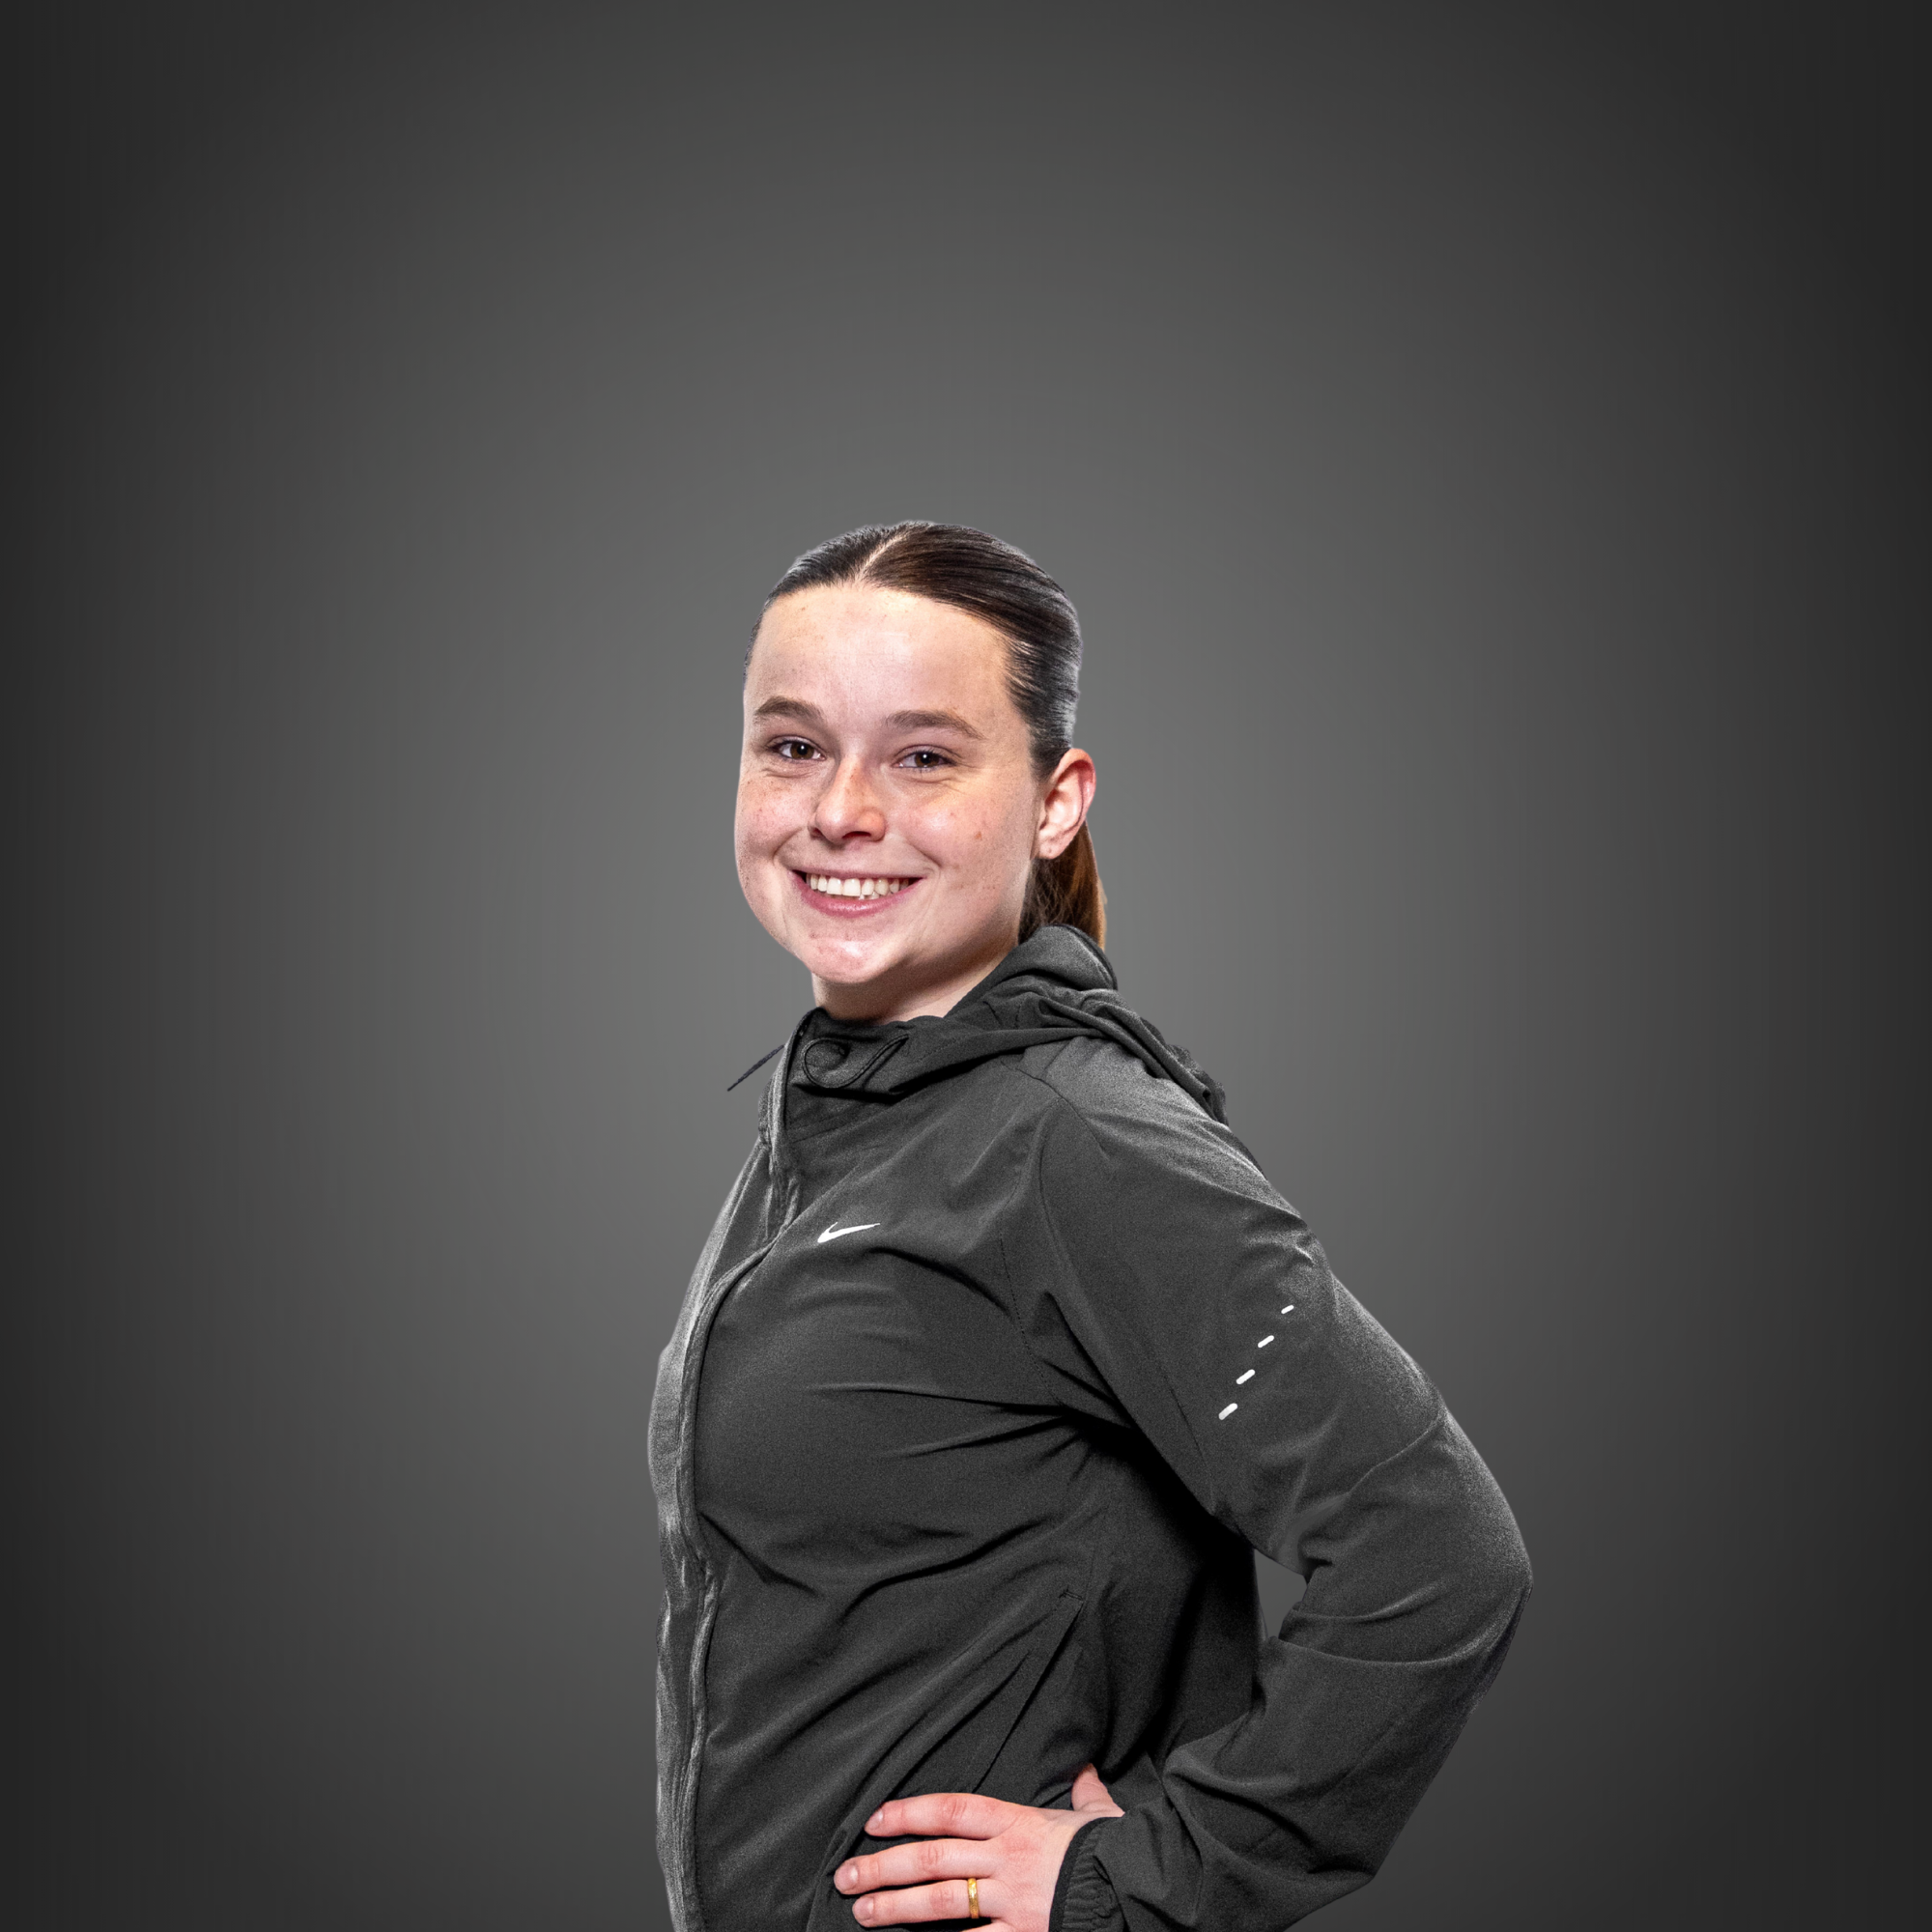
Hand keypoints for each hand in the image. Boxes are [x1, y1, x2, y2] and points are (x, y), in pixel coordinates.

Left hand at [834, 1763, 1121, 1929]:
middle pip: (932, 1857)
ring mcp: (1012, 1901)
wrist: (1145, 1887)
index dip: (909, 1812)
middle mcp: (1007, 1858)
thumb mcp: (1098, 1813)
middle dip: (884, 1865)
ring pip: (941, 1902)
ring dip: (895, 1907)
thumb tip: (1083, 1768)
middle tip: (845, 1874)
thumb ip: (1082, 1791)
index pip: (952, 1810)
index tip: (875, 1820)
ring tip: (861, 1911)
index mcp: (1020, 1822)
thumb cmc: (1118, 1850)